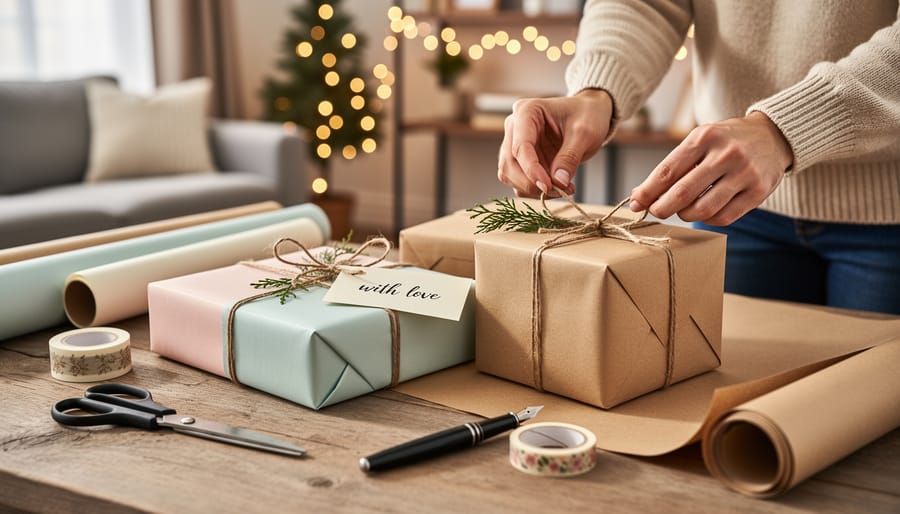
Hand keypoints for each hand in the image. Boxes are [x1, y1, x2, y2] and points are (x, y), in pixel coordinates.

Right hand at [497, 89, 612, 197]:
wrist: (590, 114)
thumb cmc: (587, 115)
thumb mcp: (585, 133)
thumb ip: (570, 157)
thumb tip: (558, 182)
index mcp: (527, 111)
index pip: (520, 146)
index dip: (531, 170)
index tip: (548, 186)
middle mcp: (515, 126)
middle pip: (509, 163)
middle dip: (531, 183)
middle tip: (558, 191)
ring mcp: (515, 143)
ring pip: (510, 175)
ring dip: (532, 188)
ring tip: (562, 188)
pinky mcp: (520, 159)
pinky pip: (519, 181)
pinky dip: (535, 190)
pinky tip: (557, 187)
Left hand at [629, 112, 793, 225]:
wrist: (772, 136)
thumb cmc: (725, 142)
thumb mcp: (699, 141)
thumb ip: (672, 166)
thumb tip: (639, 196)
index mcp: (704, 137)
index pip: (667, 171)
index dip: (647, 192)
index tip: (636, 203)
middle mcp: (726, 154)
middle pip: (682, 193)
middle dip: (662, 208)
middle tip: (656, 211)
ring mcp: (745, 173)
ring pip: (702, 209)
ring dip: (684, 215)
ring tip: (681, 209)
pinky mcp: (758, 192)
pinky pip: (723, 218)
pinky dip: (707, 219)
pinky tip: (703, 211)